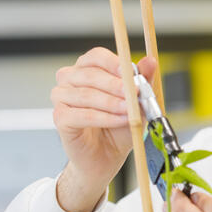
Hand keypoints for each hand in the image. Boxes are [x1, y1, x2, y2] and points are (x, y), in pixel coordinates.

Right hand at [51, 47, 156, 211]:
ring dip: (112, 103)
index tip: (131, 72)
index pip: (96, 56)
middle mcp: (70, 79)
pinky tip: (120, 120)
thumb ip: (143, 80)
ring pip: (86, 94)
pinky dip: (104, 118)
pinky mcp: (60, 118)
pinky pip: (81, 115)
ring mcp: (61, 98)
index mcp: (88, 69)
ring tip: (130, 111)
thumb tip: (150, 61)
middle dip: (116, 85)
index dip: (114, 63)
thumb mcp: (137, 102)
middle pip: (90, 74)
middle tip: (134, 94)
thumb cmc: (119, 126)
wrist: (107, 155)